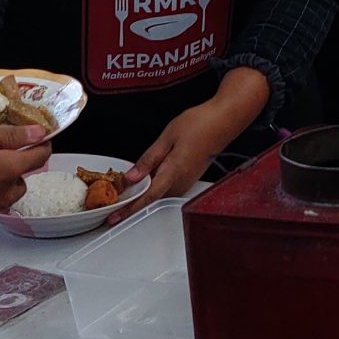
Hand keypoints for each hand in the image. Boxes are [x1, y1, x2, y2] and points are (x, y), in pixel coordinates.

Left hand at [121, 99, 252, 213]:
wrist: (224, 121)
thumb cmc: (200, 125)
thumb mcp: (167, 137)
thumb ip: (149, 159)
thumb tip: (132, 176)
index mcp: (174, 171)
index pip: (147, 197)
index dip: (129, 209)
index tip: (115, 218)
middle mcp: (182, 181)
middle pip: (152, 199)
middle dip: (133, 203)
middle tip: (114, 204)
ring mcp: (187, 181)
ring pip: (160, 194)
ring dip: (143, 195)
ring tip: (127, 192)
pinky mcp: (190, 177)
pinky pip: (168, 187)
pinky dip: (154, 187)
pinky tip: (148, 179)